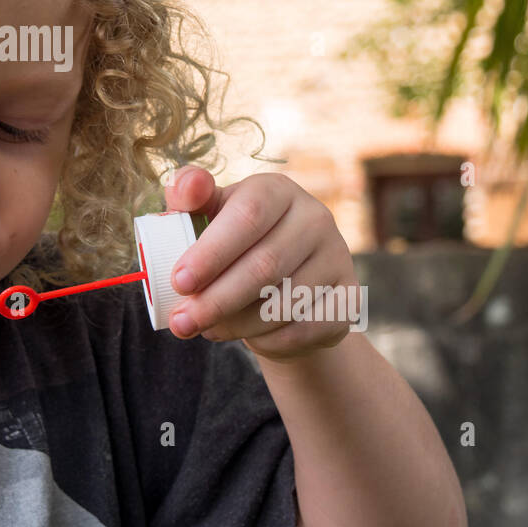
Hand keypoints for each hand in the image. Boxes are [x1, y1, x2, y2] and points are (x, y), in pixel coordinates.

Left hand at [162, 166, 361, 362]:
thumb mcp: (209, 214)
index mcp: (276, 190)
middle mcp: (315, 217)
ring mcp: (338, 257)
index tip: (179, 282)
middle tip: (181, 323)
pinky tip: (246, 337)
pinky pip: (304, 328)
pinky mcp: (348, 297)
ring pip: (283, 303)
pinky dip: (268, 340)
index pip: (248, 215)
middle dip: (216, 300)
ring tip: (206, 329)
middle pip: (265, 265)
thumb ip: (189, 197)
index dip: (212, 252)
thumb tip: (185, 186)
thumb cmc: (233, 243)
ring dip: (237, 324)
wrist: (280, 281)